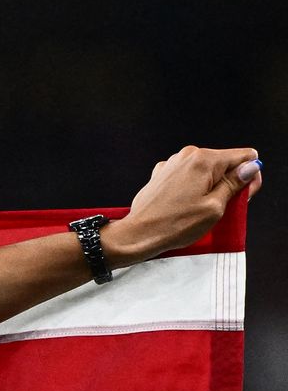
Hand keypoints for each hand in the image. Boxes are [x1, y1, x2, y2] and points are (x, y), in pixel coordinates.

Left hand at [107, 146, 261, 262]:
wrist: (138, 234)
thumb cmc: (174, 225)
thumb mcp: (215, 207)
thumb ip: (235, 184)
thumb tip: (251, 167)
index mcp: (204, 160)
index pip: (244, 157)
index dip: (249, 176)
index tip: (243, 195)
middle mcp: (187, 156)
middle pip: (225, 163)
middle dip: (229, 183)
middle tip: (222, 207)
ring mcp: (172, 164)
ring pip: (206, 171)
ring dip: (211, 187)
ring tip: (201, 209)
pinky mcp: (162, 174)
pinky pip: (189, 177)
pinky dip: (194, 189)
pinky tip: (187, 206)